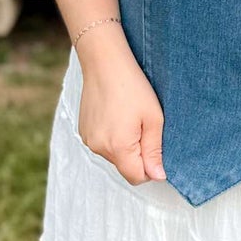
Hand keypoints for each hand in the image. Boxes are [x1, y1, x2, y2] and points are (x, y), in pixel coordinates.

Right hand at [74, 23, 165, 185]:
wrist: (104, 63)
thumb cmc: (132, 87)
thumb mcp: (153, 118)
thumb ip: (154, 151)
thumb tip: (158, 176)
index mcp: (118, 147)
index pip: (137, 178)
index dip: (151, 168)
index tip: (155, 145)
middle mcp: (99, 148)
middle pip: (125, 167)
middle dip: (138, 155)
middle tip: (143, 126)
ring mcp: (88, 140)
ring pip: (114, 156)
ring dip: (124, 146)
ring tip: (128, 118)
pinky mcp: (83, 131)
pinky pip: (103, 145)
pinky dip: (112, 137)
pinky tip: (116, 116)